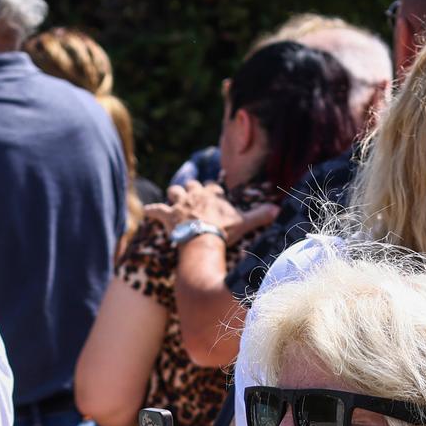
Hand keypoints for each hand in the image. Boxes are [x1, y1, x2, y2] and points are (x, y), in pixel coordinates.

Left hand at [144, 180, 277, 246]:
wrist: (202, 240)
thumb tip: (279, 210)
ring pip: (173, 191)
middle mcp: (195, 195)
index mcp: (212, 195)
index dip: (213, 192)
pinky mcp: (167, 216)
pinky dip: (152, 210)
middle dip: (192, 189)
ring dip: (174, 195)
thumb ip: (260, 215)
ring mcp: (180, 204)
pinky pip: (156, 209)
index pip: (213, 187)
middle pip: (191, 184)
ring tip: (175, 200)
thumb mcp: (244, 223)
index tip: (215, 195)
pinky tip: (147, 210)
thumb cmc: (223, 231)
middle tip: (194, 197)